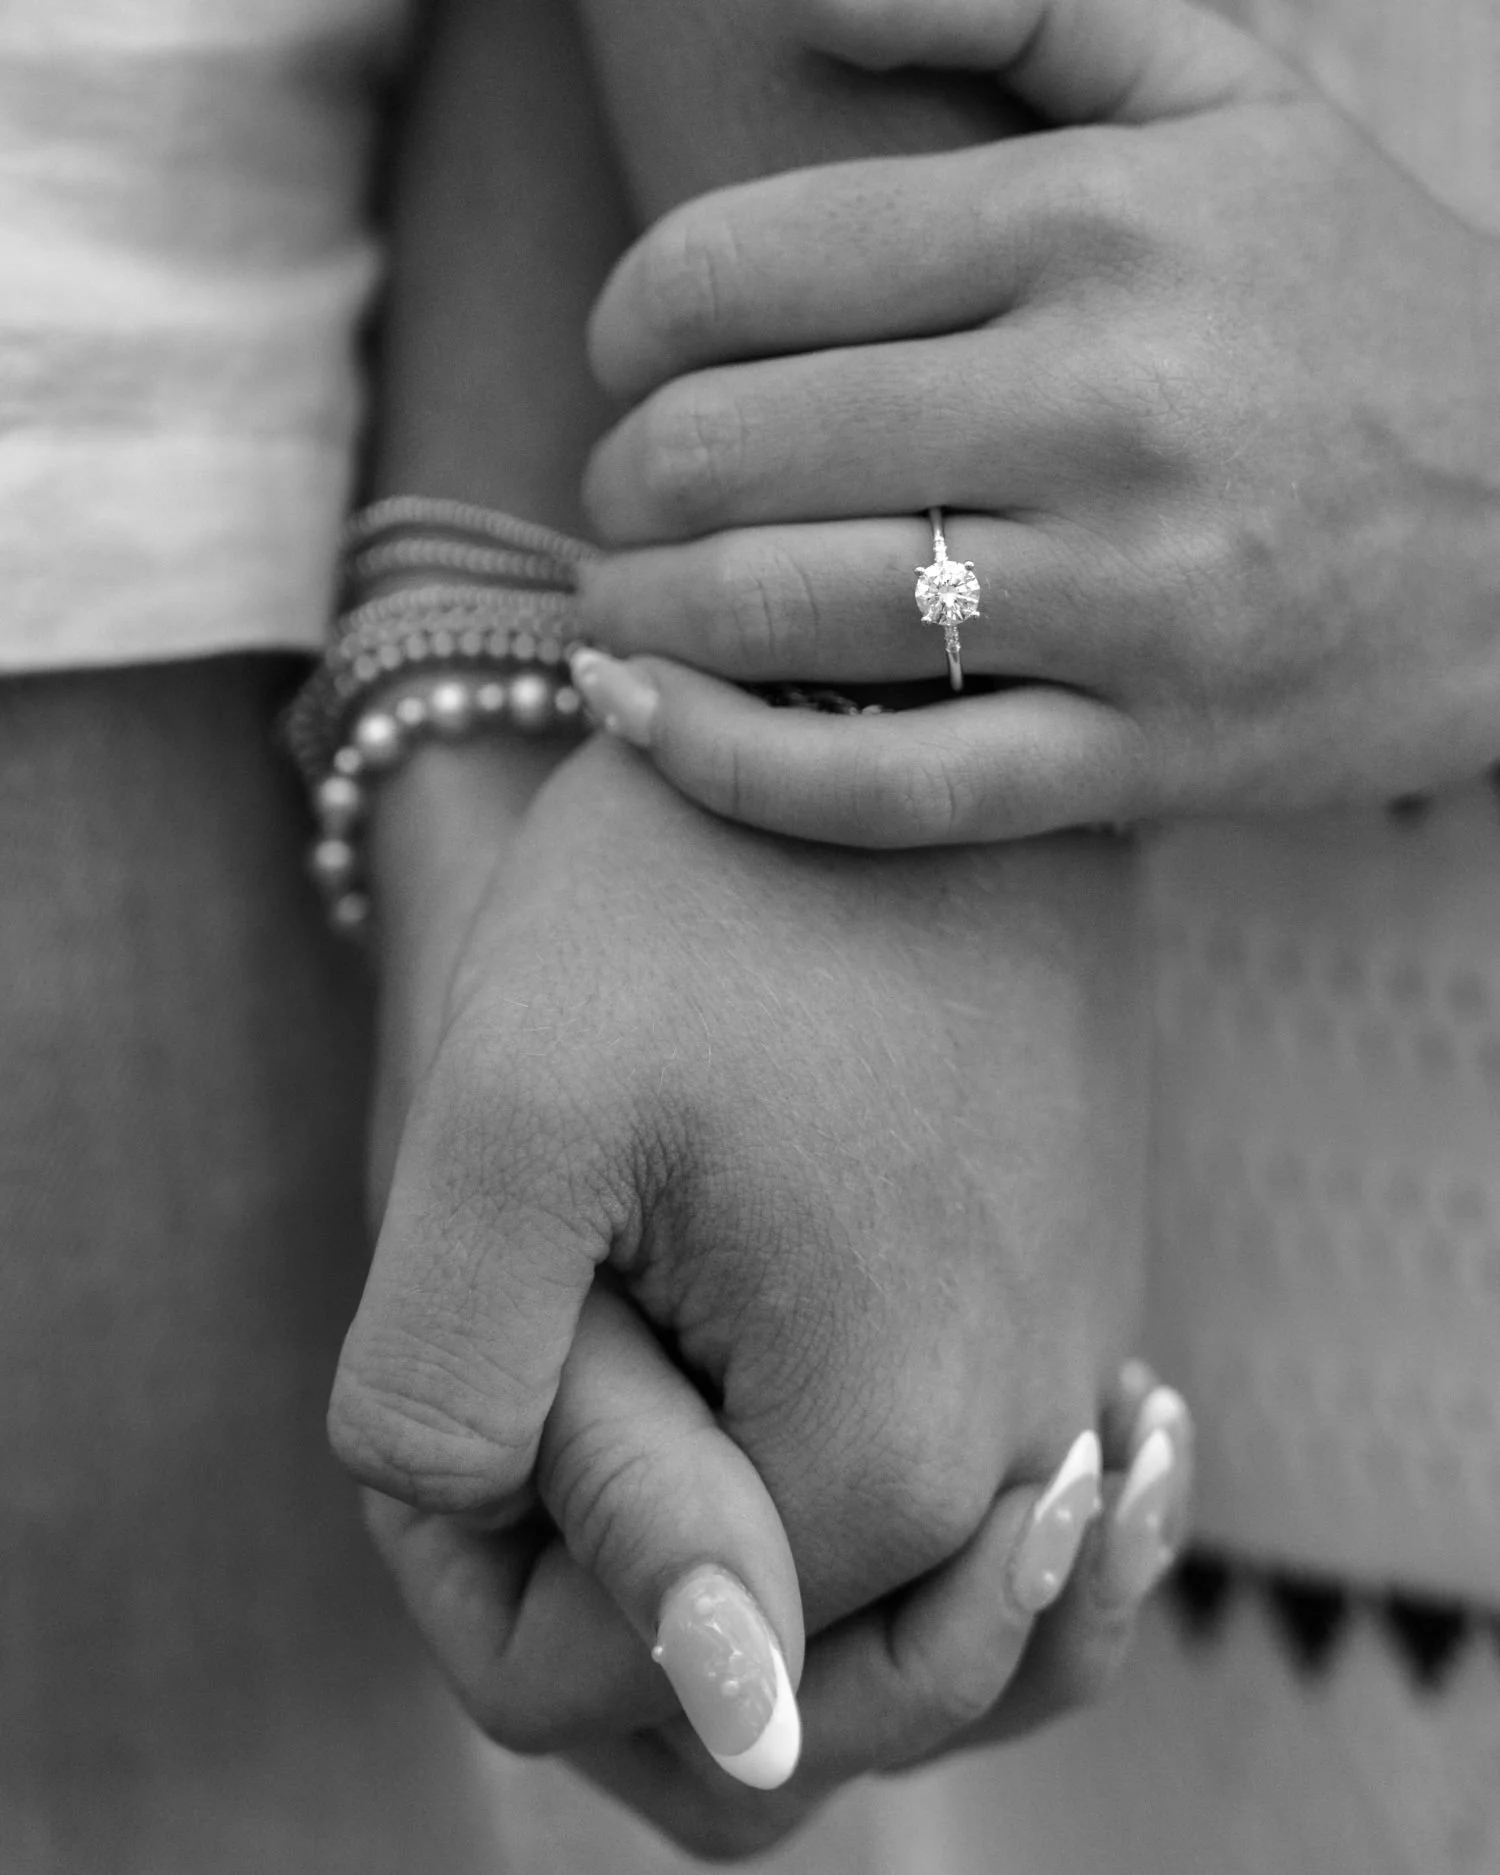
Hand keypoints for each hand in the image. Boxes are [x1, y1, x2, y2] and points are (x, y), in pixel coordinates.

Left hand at [328, 733, 1150, 1846]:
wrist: (893, 715)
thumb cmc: (689, 888)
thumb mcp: (502, 1112)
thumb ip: (470, 1399)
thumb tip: (619, 1642)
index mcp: (885, 1464)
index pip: (620, 1685)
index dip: (474, 1558)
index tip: (458, 1357)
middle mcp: (1020, 1463)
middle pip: (759, 1659)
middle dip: (604, 1546)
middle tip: (546, 1328)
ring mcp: (1064, 1380)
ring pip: (847, 1578)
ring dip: (714, 1495)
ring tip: (650, 1310)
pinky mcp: (1071, 1301)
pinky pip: (936, 1474)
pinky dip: (821, 1439)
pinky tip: (773, 1307)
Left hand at [569, 0, 1499, 845]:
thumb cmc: (1352, 308)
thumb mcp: (1227, 97)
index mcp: (1096, 221)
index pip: (738, 268)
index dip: (627, 322)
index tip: (627, 359)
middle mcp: (1104, 403)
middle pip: (726, 449)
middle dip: (622, 478)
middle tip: (627, 493)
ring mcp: (1129, 598)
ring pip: (783, 615)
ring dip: (641, 615)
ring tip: (621, 603)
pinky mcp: (1147, 756)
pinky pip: (886, 787)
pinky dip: (729, 767)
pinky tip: (637, 722)